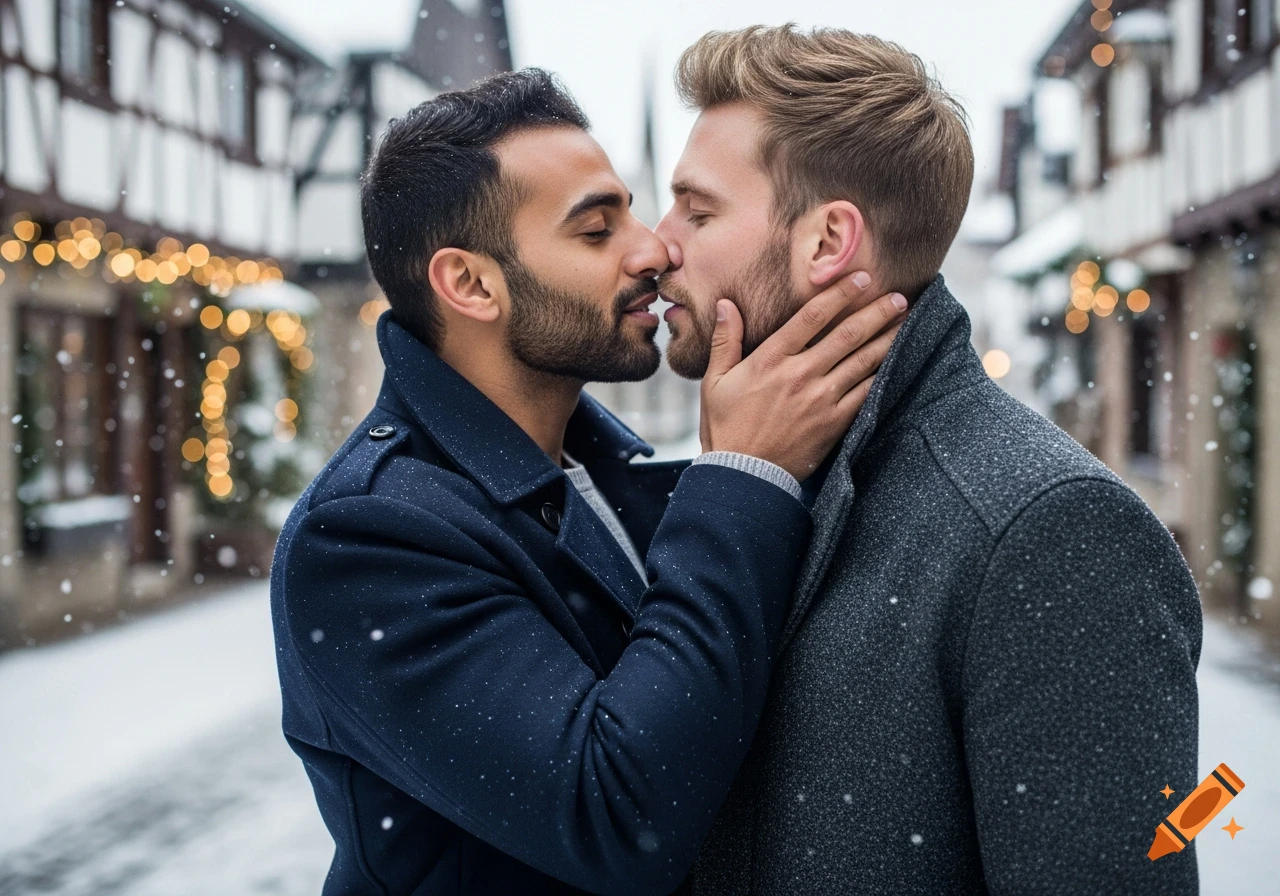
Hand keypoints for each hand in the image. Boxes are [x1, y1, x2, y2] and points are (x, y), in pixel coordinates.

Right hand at [699, 273, 906, 480]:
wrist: (742, 475)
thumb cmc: (725, 427)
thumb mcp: (714, 381)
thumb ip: (725, 341)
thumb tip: (726, 305)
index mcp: (771, 359)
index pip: (812, 317)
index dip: (839, 294)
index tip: (860, 279)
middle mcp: (800, 374)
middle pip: (847, 335)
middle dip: (876, 312)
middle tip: (899, 296)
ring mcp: (820, 399)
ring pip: (862, 361)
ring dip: (887, 339)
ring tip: (905, 322)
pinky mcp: (833, 422)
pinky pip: (864, 393)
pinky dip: (882, 375)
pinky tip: (896, 362)